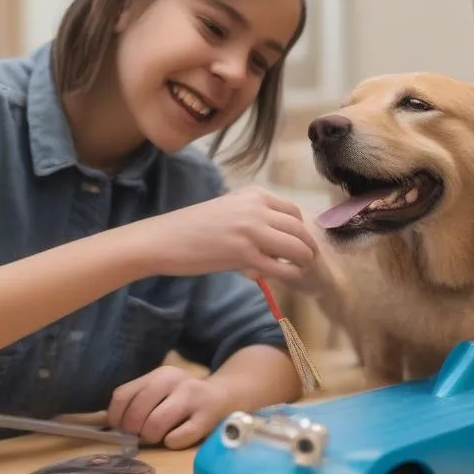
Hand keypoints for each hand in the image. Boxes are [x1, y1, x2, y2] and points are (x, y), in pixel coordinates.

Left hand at [106, 365, 227, 448]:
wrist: (229, 394)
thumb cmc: (187, 397)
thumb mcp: (163, 389)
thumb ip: (138, 400)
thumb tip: (108, 422)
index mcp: (160, 374)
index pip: (123, 395)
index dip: (116, 417)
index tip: (121, 428)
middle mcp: (175, 381)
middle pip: (136, 411)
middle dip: (133, 430)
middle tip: (141, 436)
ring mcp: (193, 398)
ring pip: (155, 424)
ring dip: (151, 437)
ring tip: (158, 437)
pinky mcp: (207, 417)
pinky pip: (178, 438)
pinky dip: (172, 443)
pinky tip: (177, 438)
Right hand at [143, 186, 317, 282]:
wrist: (164, 239)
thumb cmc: (192, 226)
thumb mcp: (228, 209)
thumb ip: (254, 217)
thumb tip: (278, 238)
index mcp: (254, 194)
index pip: (293, 211)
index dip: (302, 230)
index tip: (302, 243)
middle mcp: (257, 209)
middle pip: (299, 229)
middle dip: (308, 247)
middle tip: (309, 260)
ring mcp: (252, 231)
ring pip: (296, 247)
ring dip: (304, 261)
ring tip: (301, 270)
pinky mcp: (245, 255)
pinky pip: (281, 267)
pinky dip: (291, 274)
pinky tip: (289, 278)